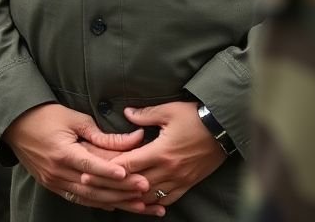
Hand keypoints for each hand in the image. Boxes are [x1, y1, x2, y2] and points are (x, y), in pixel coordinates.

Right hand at [3, 103, 154, 212]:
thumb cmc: (47, 116)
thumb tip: (134, 138)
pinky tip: (117, 205)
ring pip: (90, 197)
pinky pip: (80, 199)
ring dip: (116, 201)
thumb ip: (102, 134)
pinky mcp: (54, 186)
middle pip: (94, 186)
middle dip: (122, 190)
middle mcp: (57, 171)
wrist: (16, 126)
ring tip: (140, 205)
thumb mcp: (74, 119)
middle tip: (146, 190)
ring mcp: (54, 182)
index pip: (91, 165)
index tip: (132, 176)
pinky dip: (99, 203)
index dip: (111, 171)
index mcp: (62, 152)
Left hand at [82, 101, 225, 208]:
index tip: (90, 170)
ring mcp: (178, 179)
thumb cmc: (195, 117)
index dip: (108, 169)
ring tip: (113, 198)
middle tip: (93, 188)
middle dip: (113, 187)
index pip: (128, 165)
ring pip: (149, 196)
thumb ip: (145, 115)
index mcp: (160, 151)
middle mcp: (168, 169)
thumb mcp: (169, 111)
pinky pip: (167, 200)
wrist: (223, 128)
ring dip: (131, 198)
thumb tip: (125, 113)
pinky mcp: (187, 184)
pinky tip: (142, 204)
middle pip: (134, 184)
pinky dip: (152, 203)